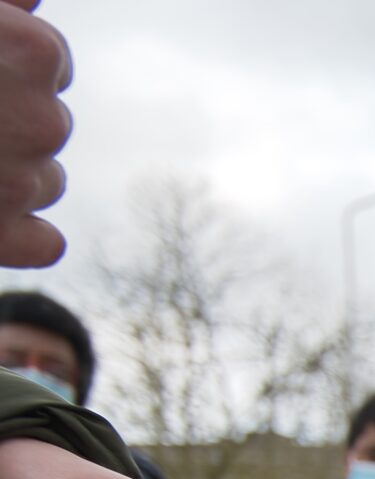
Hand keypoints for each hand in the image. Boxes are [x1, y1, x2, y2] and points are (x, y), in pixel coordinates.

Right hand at [0, 0, 71, 268]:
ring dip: (7, 176)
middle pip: (49, 124)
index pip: (52, 62)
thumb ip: (3, 5)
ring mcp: (26, 181)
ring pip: (45, 181)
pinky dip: (19, 237)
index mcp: (34, 51)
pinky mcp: (5, 237)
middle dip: (6, 124)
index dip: (7, 71)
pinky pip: (44, 242)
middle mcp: (46, 119)